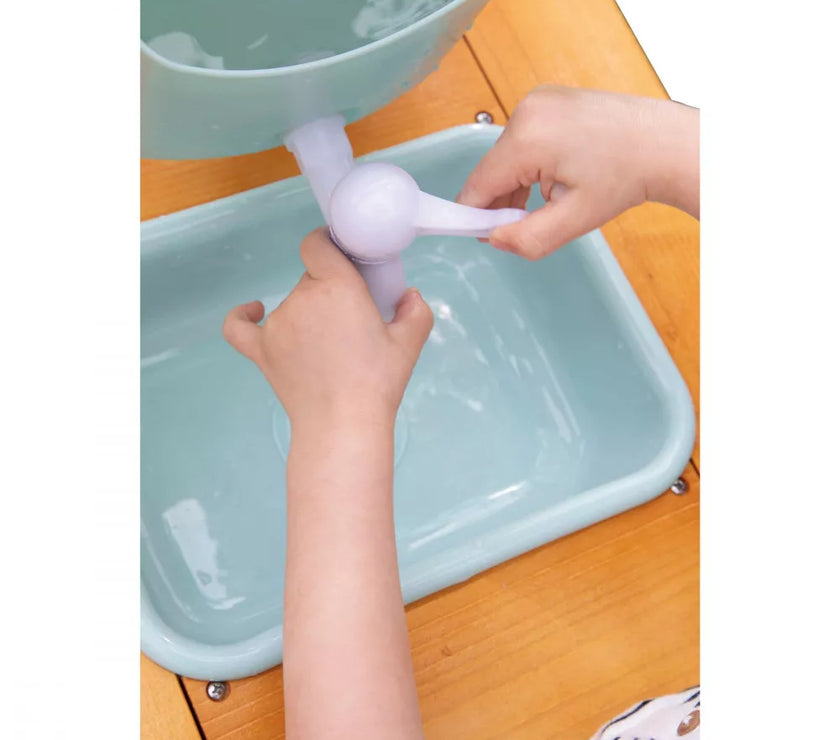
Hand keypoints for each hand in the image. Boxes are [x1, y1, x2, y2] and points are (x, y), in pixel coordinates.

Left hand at [223, 228, 433, 429]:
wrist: (343, 424)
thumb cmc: (377, 383)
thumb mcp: (409, 343)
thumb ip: (415, 311)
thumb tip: (408, 297)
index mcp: (338, 287)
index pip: (317, 245)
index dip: (326, 243)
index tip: (339, 254)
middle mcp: (303, 298)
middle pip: (310, 278)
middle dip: (330, 291)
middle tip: (351, 321)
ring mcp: (278, 324)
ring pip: (290, 305)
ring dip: (307, 314)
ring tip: (329, 347)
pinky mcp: (261, 350)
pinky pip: (240, 327)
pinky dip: (244, 316)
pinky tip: (253, 311)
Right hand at [457, 85, 698, 258]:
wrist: (664, 144)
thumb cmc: (627, 176)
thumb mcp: (575, 220)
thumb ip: (528, 238)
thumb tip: (494, 239)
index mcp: (527, 138)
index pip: (479, 184)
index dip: (476, 216)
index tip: (484, 237)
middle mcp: (526, 110)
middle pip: (492, 169)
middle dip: (504, 201)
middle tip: (531, 224)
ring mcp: (537, 100)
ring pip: (507, 156)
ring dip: (518, 184)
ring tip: (554, 199)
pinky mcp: (547, 99)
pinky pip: (523, 140)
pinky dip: (530, 164)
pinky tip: (556, 179)